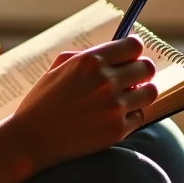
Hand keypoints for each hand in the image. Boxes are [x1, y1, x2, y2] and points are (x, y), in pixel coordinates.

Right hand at [9, 36, 156, 171]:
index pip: (133, 46)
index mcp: (90, 61)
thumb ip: (87, 56)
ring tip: (129, 95)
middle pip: (147, 68)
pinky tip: (115, 115)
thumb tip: (113, 52)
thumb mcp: (58, 68)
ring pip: (150, 92)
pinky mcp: (118, 130)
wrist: (33, 137)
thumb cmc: (43, 99)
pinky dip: (131, 115)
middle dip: (142, 70)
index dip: (135, 49)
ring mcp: (114, 106)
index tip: (132, 54)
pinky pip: (140, 116)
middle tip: (133, 76)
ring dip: (142, 92)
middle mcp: (106, 81)